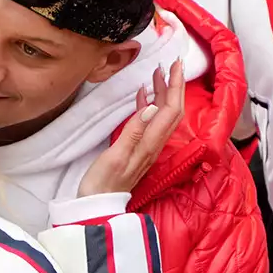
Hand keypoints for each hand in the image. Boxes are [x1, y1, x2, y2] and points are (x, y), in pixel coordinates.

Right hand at [78, 59, 186, 196]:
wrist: (97, 207)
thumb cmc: (102, 183)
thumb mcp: (116, 155)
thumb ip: (134, 131)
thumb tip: (151, 105)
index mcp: (150, 144)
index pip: (170, 110)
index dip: (175, 86)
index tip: (174, 65)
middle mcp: (154, 145)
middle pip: (172, 111)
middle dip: (174, 86)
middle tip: (171, 64)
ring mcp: (147, 149)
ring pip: (163, 116)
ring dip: (163, 94)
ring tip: (158, 75)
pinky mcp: (138, 151)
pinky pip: (151, 123)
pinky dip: (149, 106)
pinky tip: (142, 97)